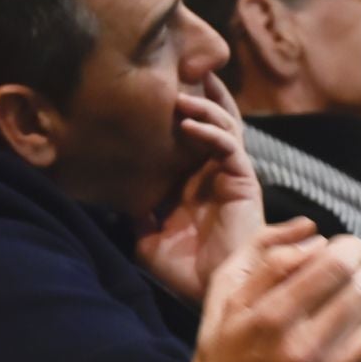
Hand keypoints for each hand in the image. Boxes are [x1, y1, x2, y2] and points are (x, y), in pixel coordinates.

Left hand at [135, 81, 264, 302]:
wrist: (211, 291)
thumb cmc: (185, 270)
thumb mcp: (148, 239)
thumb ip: (138, 214)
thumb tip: (117, 196)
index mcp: (194, 182)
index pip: (190, 137)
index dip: (181, 113)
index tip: (156, 91)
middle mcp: (214, 173)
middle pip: (214, 122)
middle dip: (203, 95)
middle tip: (185, 69)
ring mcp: (231, 176)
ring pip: (224, 127)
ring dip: (204, 108)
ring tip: (180, 96)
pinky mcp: (243, 182)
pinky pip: (229, 147)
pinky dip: (210, 132)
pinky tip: (188, 124)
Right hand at [181, 219, 360, 361]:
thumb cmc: (223, 357)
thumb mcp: (224, 299)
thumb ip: (263, 256)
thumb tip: (315, 236)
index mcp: (270, 316)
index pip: (337, 265)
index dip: (352, 250)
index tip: (349, 253)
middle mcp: (303, 349)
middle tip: (349, 288)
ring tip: (350, 326)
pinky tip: (351, 357)